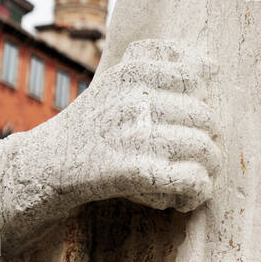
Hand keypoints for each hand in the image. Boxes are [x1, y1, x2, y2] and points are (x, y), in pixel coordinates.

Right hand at [78, 37, 220, 211]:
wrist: (47, 164)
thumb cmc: (94, 124)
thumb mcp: (117, 82)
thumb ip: (157, 66)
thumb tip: (212, 65)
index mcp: (134, 72)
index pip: (194, 79)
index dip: (200, 103)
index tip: (189, 121)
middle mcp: (135, 100)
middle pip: (205, 117)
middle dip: (210, 140)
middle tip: (200, 156)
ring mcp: (136, 136)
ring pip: (205, 149)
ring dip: (209, 168)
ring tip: (197, 176)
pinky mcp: (137, 172)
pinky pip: (193, 179)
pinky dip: (197, 191)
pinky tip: (186, 197)